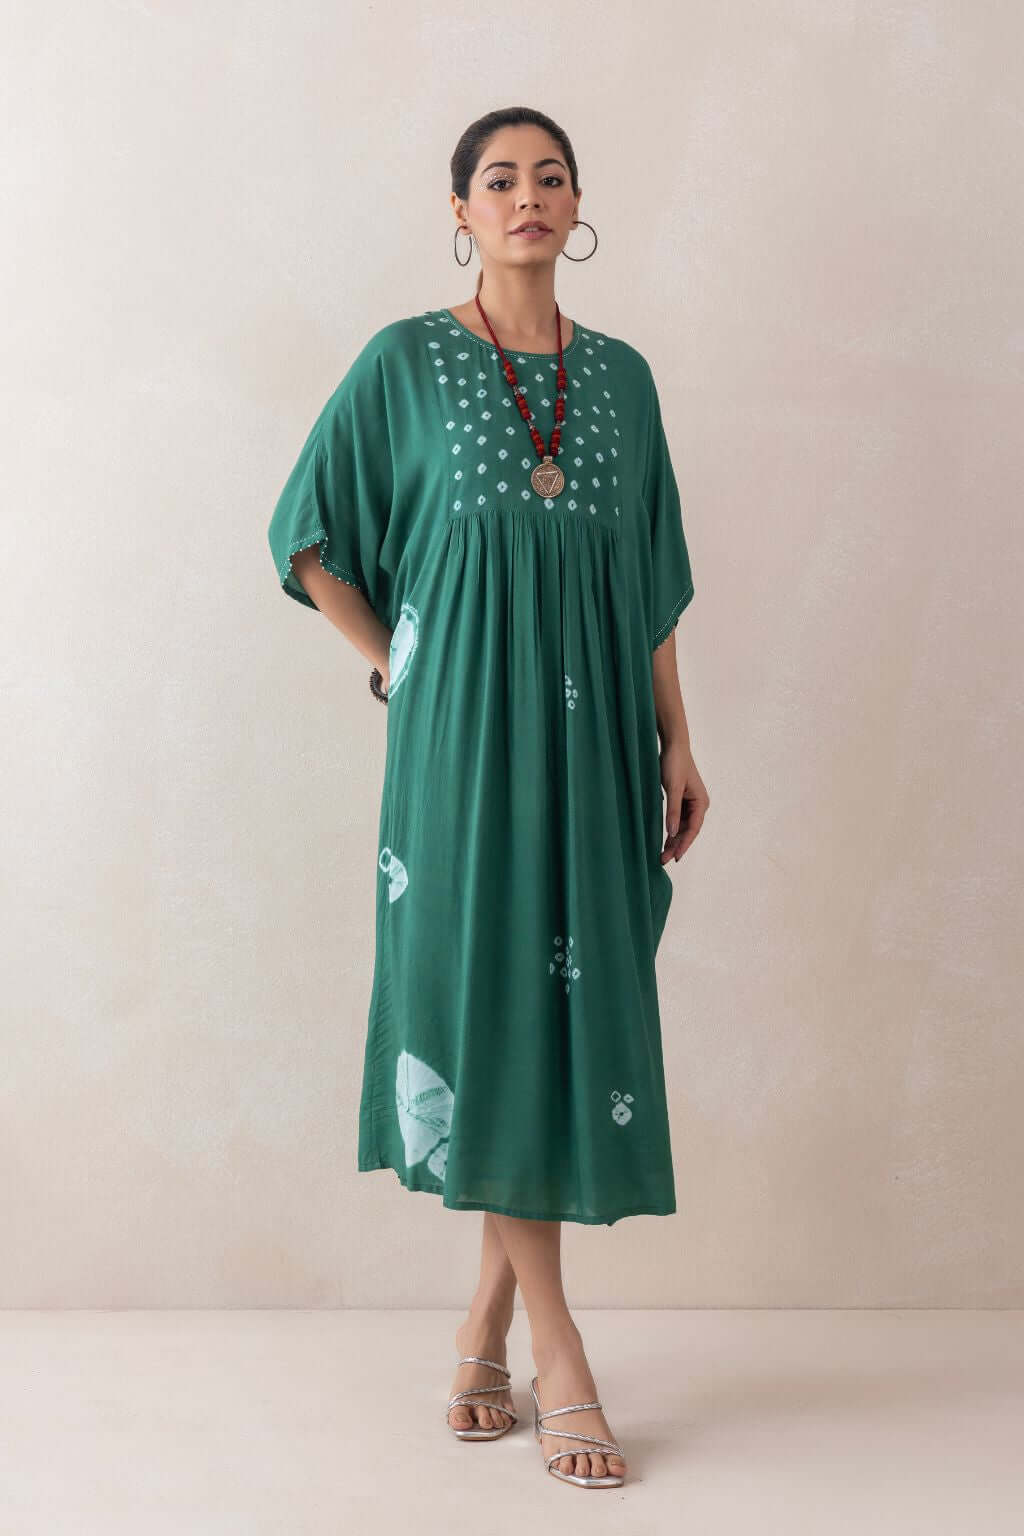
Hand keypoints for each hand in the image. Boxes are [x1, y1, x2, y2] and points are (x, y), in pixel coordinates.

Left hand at [659, 739, 708, 862]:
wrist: (673, 746)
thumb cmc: (675, 764)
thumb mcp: (673, 788)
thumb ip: (673, 811)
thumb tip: (673, 833)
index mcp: (701, 802)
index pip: (693, 829)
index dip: (684, 844)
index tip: (675, 857)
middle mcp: (698, 804)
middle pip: (688, 830)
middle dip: (677, 845)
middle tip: (663, 860)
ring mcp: (690, 802)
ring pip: (682, 827)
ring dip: (674, 840)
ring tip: (662, 854)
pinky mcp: (681, 799)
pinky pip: (677, 819)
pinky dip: (671, 830)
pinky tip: (665, 839)